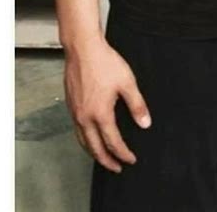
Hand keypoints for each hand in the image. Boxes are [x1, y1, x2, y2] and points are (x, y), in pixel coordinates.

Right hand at [64, 36, 151, 172]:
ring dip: (93, 152)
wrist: (82, 48)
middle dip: (107, 161)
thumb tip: (145, 123)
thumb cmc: (104, 62)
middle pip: (94, 148)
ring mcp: (75, 111)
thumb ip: (137, 105)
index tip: (131, 159)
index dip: (123, 154)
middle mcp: (85, 117)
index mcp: (100, 114)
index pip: (113, 142)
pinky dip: (85, 139)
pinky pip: (77, 129)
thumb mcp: (127, 82)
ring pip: (83, 141)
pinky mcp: (70, 104)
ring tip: (103, 157)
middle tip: (116, 168)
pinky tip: (90, 135)